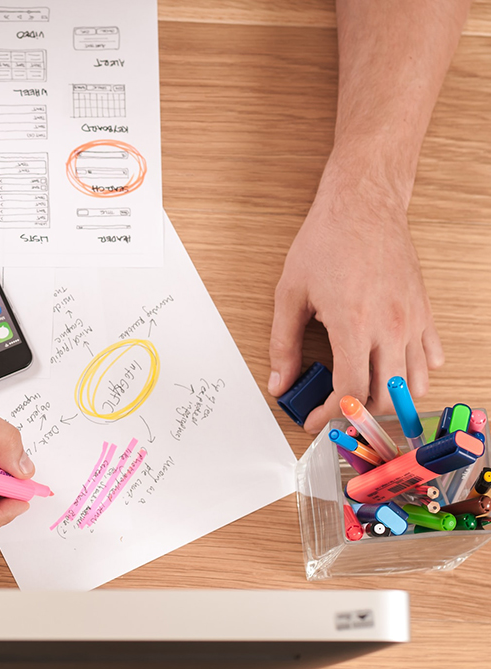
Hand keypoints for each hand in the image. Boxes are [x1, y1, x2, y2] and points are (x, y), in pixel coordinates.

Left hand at [268, 168, 443, 432]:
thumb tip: (280, 383)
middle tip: (334, 411)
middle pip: (385, 398)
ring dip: (388, 399)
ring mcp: (413, 321)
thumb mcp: (290, 294)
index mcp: (354, 325)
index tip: (313, 420)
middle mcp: (390, 327)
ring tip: (361, 394)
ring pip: (414, 385)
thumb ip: (283, 344)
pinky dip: (413, 374)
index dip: (330, 415)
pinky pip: (430, 358)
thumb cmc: (326, 242)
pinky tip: (389, 368)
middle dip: (358, 414)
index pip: (350, 392)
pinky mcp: (425, 311)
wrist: (363, 206)